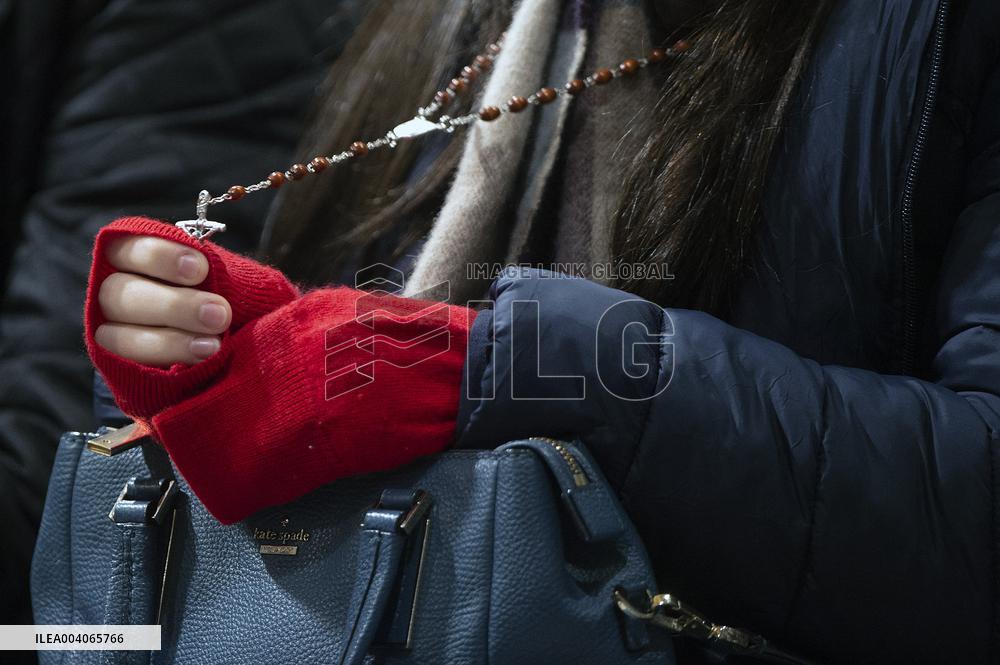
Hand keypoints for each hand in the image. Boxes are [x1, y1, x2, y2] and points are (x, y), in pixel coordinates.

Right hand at [94, 235, 231, 365]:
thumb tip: (214, 274)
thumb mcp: (219, 278)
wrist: (223, 337)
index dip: (158, 256)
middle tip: (219, 313)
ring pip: (116, 335)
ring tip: (213, 345)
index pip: (123, 249)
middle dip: (174, 305)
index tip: (201, 269)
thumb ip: (210, 272)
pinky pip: (126, 365)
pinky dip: (164, 360)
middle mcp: (111, 293)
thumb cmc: (219, 296)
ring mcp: (111, 331)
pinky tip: (198, 360)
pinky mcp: (118, 363)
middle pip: (117, 294)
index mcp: (128, 259)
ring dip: (169, 341)